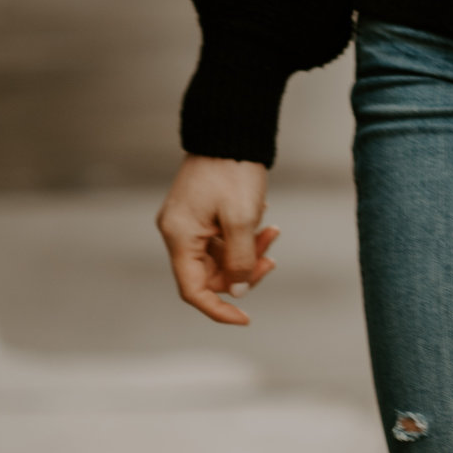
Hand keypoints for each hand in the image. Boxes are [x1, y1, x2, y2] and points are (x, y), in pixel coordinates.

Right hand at [156, 155, 279, 325]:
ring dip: (250, 253)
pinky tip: (265, 220)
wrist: (231, 133)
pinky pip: (224, 240)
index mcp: (180, 237)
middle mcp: (179, 234)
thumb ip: (240, 259)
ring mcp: (190, 224)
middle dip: (243, 272)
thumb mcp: (242, 219)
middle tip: (272, 259)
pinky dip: (246, 238)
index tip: (244, 319)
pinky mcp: (203, 215)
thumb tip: (236, 291)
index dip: (217, 309)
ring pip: (221, 258)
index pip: (193, 290)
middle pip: (211, 275)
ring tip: (274, 232)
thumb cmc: (233, 172)